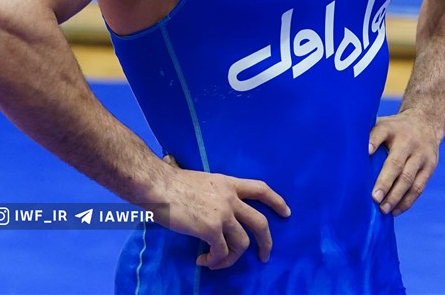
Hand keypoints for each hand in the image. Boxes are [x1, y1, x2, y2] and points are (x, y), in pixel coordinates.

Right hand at [158, 155, 289, 269]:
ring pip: (242, 243)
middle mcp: (231, 199)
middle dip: (267, 242)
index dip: (276, 201)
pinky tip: (204, 261)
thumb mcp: (204, 181)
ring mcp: (223, 214)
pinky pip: (221, 252)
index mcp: (229, 184)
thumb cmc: (173, 183)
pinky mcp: (211, 229)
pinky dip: (215, 260)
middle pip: (260, 222)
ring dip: (231, 259)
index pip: (261, 189)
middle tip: (265, 255)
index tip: (286, 212)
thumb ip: (215, 194)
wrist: (158, 186)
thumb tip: (213, 210)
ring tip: (217, 263)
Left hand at [368, 110, 440, 216]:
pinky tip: (396, 210)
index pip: (381, 132)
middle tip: (374, 198)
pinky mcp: (430, 166)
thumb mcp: (382, 124)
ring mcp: (421, 154)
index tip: (366, 152)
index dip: (373, 141)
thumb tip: (340, 154)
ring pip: (409, 178)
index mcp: (392, 128)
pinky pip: (419, 186)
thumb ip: (367, 136)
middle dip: (385, 182)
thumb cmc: (395, 129)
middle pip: (396, 162)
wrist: (426, 123)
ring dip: (396, 196)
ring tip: (383, 210)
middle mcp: (407, 141)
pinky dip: (407, 200)